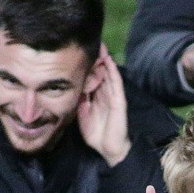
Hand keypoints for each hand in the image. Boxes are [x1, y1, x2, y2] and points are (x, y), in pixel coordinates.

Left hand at [78, 44, 130, 166]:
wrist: (109, 149)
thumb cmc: (97, 135)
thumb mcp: (82, 115)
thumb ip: (79, 102)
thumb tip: (74, 88)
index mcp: (97, 98)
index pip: (92, 78)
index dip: (87, 66)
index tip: (80, 53)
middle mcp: (105, 95)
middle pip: (101, 73)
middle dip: (97, 59)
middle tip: (91, 43)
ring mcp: (113, 97)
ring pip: (109, 75)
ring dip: (105, 61)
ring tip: (101, 46)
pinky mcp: (119, 101)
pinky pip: (116, 84)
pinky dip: (113, 72)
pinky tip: (109, 61)